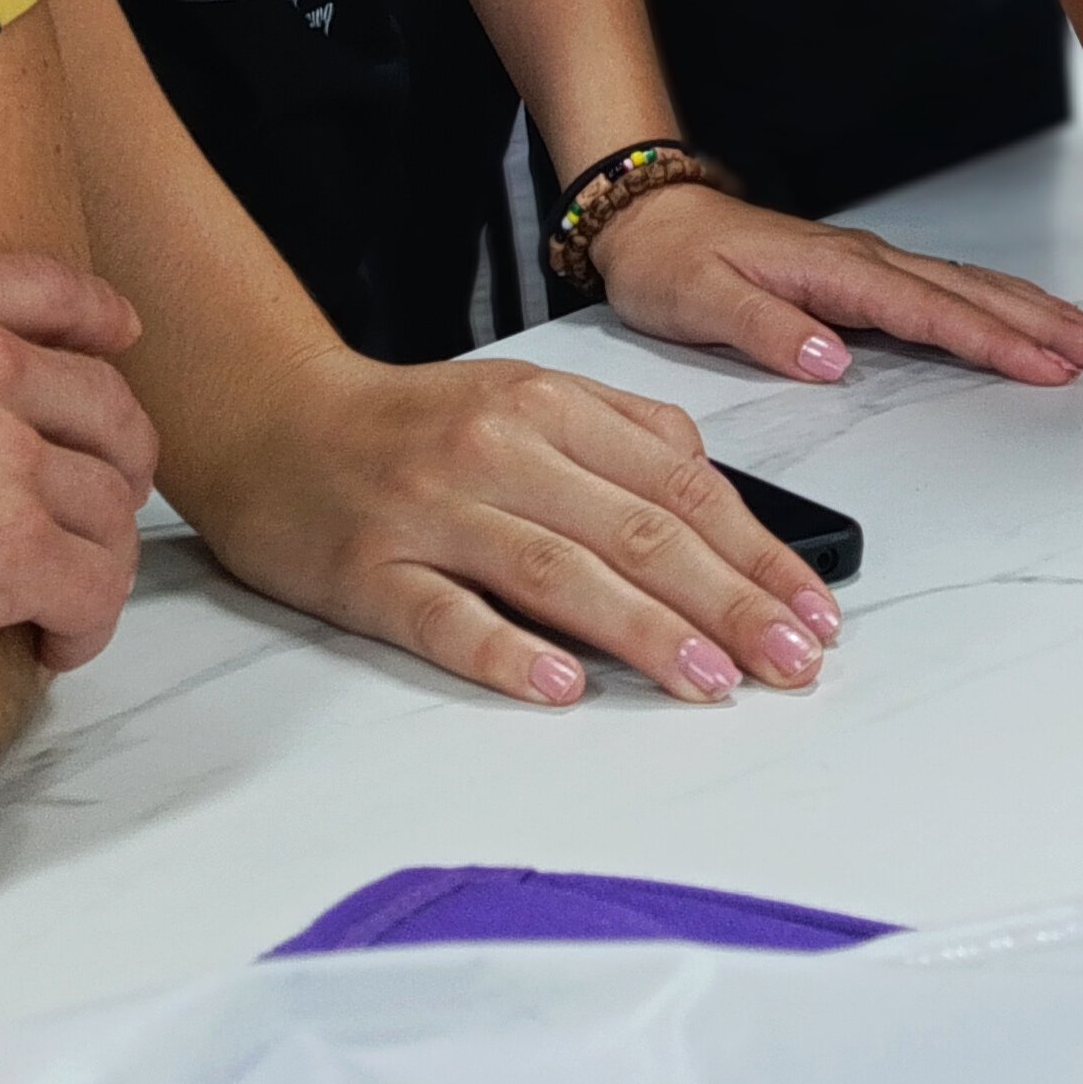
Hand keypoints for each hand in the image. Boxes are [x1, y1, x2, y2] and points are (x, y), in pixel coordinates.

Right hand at [0, 126, 158, 678]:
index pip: (49, 292)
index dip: (97, 320)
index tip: (121, 340)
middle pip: (103, 401)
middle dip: (115, 450)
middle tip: (104, 492)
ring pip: (107, 500)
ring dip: (100, 544)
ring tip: (74, 583)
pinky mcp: (1, 554)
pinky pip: (92, 587)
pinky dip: (87, 620)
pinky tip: (54, 644)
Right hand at [200, 349, 842, 709]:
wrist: (268, 420)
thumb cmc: (411, 423)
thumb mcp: (524, 394)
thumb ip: (622, 434)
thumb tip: (721, 496)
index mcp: (546, 404)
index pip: (677, 481)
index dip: (755, 549)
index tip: (814, 609)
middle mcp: (496, 449)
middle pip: (634, 529)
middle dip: (729, 600)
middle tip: (792, 660)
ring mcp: (431, 511)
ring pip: (558, 572)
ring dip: (646, 631)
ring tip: (715, 680)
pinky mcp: (368, 572)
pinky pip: (445, 617)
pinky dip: (507, 652)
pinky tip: (564, 688)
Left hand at [587, 184, 1082, 385]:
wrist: (650, 217)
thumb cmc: (672, 262)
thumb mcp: (700, 302)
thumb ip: (768, 330)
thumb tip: (834, 360)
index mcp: (836, 270)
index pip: (932, 312)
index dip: (995, 343)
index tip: (1050, 370)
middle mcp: (868, 261)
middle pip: (978, 295)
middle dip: (1053, 325)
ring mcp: (876, 263)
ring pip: (978, 287)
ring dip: (1045, 313)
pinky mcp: (872, 274)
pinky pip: (957, 288)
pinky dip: (1008, 304)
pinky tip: (1038, 319)